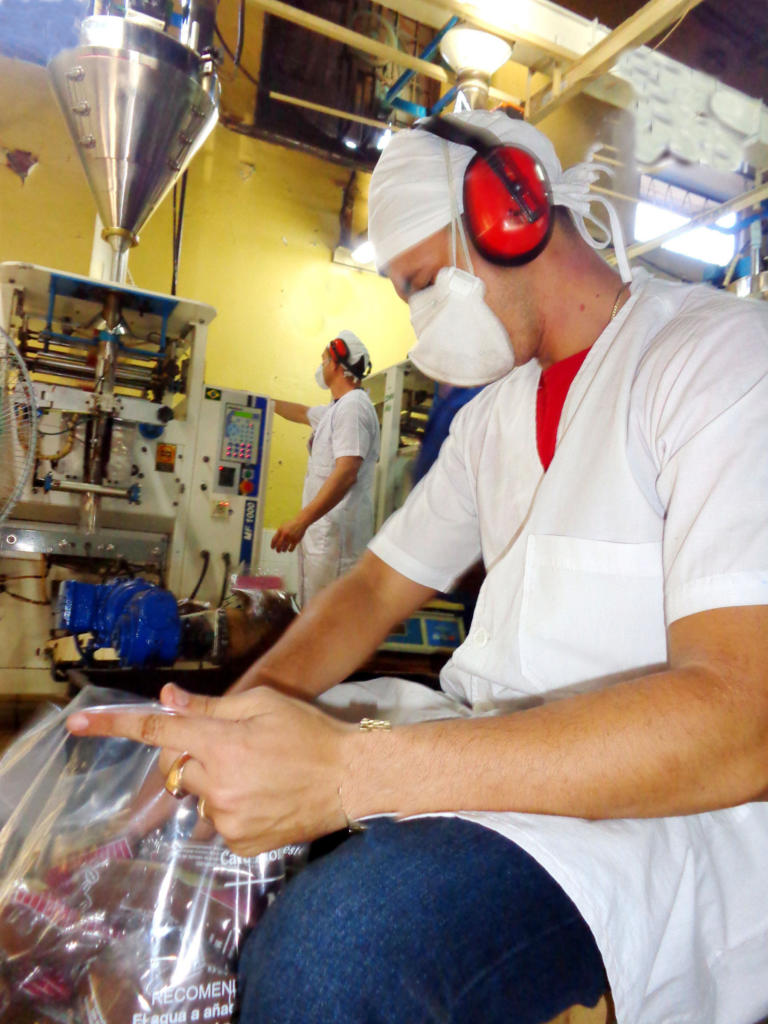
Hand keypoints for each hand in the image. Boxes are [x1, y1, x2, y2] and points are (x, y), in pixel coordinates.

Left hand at [67, 685, 352, 854]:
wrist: (350, 778)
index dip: (115, 724)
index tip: (77, 723)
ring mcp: (227, 817)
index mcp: (221, 742)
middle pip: (177, 767)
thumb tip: (169, 700)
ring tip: (257, 774)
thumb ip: (211, 707)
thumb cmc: (309, 732)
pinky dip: (231, 807)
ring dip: (213, 783)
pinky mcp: (239, 843)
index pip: (158, 730)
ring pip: (198, 796)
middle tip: (230, 746)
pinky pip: (217, 820)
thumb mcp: (263, 704)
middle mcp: (216, 783)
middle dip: (191, 755)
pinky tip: (263, 796)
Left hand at [271, 515, 307, 552]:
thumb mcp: (283, 526)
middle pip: (278, 546)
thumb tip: (275, 541)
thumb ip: (279, 533)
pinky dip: (289, 550)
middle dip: (277, 550)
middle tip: (278, 550)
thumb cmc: (292, 524)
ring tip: (283, 549)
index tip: (273, 547)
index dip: (272, 545)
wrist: (301, 522)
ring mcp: (290, 538)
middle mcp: (285, 535)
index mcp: (280, 531)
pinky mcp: (296, 541)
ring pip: (284, 549)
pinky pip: (291, 549)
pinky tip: (289, 549)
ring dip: (283, 550)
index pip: (274, 540)